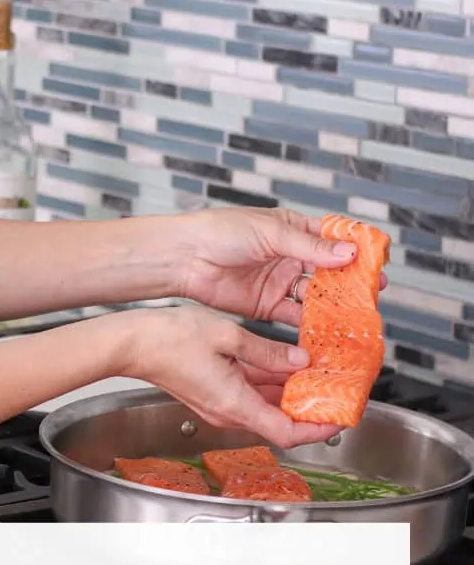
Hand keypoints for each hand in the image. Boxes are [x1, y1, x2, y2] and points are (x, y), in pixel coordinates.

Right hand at [118, 305, 340, 449]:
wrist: (132, 343)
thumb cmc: (167, 340)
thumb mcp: (227, 335)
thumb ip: (267, 351)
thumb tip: (299, 360)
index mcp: (234, 403)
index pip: (287, 432)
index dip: (318, 430)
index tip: (340, 418)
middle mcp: (228, 411)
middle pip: (280, 421)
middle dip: (311, 407)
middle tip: (336, 388)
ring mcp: (220, 404)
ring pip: (266, 407)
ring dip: (291, 393)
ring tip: (317, 372)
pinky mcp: (213, 393)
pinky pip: (250, 395)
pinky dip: (271, 384)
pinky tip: (284, 364)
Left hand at [170, 207, 387, 325]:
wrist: (184, 258)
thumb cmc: (220, 232)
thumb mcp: (270, 233)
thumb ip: (309, 247)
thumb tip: (348, 253)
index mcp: (293, 230)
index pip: (333, 240)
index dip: (356, 252)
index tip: (378, 263)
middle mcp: (290, 256)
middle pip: (328, 273)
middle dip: (350, 285)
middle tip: (373, 296)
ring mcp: (279, 282)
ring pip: (314, 297)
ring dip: (333, 308)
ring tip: (355, 320)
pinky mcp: (266, 306)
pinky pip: (294, 317)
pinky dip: (309, 326)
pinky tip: (325, 334)